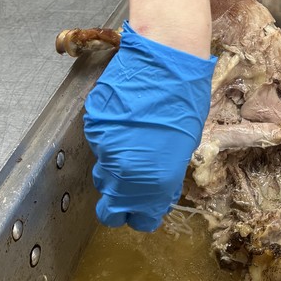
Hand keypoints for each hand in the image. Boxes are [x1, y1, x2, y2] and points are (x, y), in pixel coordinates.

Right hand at [83, 21, 215, 231]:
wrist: (165, 60)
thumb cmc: (185, 99)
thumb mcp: (184, 144)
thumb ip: (165, 172)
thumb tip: (156, 185)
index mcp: (154, 180)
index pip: (140, 219)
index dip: (143, 214)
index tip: (147, 205)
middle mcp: (125, 171)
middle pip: (110, 210)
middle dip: (120, 205)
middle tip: (130, 190)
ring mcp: (105, 148)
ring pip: (104, 174)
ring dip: (115, 171)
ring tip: (132, 147)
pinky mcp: (94, 125)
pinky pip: (101, 143)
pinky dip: (110, 139)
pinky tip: (125, 121)